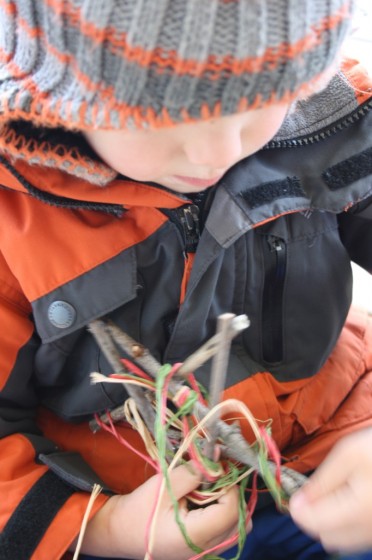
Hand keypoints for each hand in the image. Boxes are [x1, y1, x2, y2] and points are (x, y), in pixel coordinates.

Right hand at [79, 462, 245, 558]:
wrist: (117, 532)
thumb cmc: (138, 510)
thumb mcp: (164, 485)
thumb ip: (193, 472)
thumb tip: (216, 456)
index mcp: (195, 536)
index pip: (231, 511)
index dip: (230, 487)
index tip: (216, 469)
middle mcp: (204, 550)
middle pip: (240, 523)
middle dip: (232, 496)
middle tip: (213, 479)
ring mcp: (202, 554)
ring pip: (235, 530)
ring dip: (228, 506)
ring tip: (207, 491)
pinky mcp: (199, 551)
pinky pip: (223, 533)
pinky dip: (220, 515)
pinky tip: (202, 502)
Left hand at [289, 428, 371, 552]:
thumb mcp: (348, 454)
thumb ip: (321, 482)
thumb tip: (298, 503)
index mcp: (357, 510)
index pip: (313, 525)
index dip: (298, 509)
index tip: (296, 493)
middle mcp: (371, 531)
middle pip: (328, 536)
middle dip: (315, 516)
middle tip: (318, 490)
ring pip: (344, 540)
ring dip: (332, 521)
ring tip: (337, 492)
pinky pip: (360, 537)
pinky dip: (349, 523)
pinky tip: (352, 499)